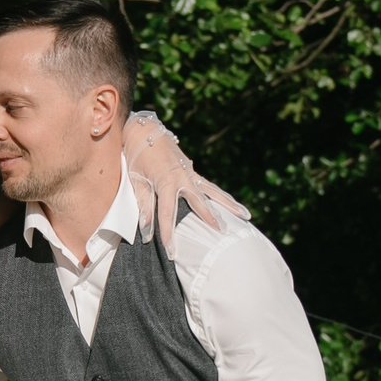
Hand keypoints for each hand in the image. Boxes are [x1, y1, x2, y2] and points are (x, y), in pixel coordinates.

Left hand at [122, 111, 249, 230]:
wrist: (144, 130)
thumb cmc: (136, 156)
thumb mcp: (135, 180)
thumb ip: (143, 204)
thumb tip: (146, 229)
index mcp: (165, 180)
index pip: (167, 212)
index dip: (168, 232)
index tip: (171, 250)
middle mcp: (182, 176)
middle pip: (199, 201)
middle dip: (209, 218)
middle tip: (221, 232)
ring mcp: (190, 173)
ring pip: (213, 192)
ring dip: (229, 204)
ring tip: (246, 216)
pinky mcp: (192, 171)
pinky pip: (210, 187)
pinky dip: (222, 197)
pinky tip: (235, 206)